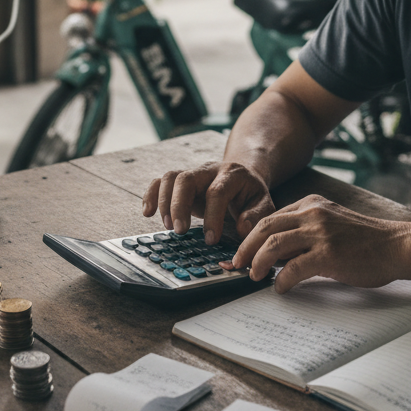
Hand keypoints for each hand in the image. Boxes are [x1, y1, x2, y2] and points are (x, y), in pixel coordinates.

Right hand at [142, 161, 275, 244]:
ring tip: (169, 227)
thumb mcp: (263, 204)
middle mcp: (209, 170)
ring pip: (171, 177)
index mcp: (232, 175)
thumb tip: (241, 228)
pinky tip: (148, 213)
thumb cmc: (251, 194)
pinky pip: (160, 181)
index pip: (216, 192)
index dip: (212, 216)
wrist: (243, 176)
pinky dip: (150, 195)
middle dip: (179, 206)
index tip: (210, 240)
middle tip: (179, 232)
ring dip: (165, 202)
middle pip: (187, 179)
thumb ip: (256, 216)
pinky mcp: (180, 181)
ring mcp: (192, 173)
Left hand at [226, 194, 410, 292]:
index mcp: (311, 205)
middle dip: (246, 248)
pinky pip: (294, 267)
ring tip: (254, 276)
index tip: (240, 253)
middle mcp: (313, 213)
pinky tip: (280, 288)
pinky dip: (282, 280)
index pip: (270, 217)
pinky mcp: (328, 254)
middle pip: (265, 227)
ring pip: (274, 244)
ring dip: (258, 262)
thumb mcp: (331, 224)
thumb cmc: (366, 241)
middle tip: (237, 265)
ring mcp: (320, 232)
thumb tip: (276, 255)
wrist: (396, 246)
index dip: (250, 236)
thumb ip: (304, 233)